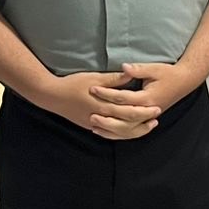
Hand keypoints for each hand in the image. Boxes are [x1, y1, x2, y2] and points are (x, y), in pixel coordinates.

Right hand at [45, 71, 160, 138]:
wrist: (52, 96)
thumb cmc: (73, 84)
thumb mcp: (94, 78)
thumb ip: (114, 79)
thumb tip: (130, 74)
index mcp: (103, 106)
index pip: (129, 112)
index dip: (144, 111)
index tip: (157, 108)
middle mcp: (101, 118)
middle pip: (127, 125)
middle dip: (143, 122)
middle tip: (156, 118)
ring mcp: (95, 124)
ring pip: (119, 133)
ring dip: (134, 130)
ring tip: (147, 126)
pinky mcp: (90, 126)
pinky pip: (109, 133)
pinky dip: (120, 134)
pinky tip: (128, 131)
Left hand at [89, 62, 198, 139]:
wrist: (184, 82)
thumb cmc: (169, 73)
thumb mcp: (153, 69)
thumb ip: (137, 70)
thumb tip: (124, 68)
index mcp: (147, 98)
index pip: (122, 98)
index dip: (106, 93)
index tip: (93, 89)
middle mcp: (147, 110)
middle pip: (123, 117)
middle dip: (105, 116)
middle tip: (89, 114)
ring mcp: (148, 117)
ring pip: (127, 129)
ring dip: (110, 129)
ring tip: (94, 126)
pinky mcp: (147, 119)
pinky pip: (131, 131)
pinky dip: (118, 133)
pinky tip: (107, 132)